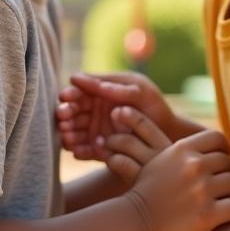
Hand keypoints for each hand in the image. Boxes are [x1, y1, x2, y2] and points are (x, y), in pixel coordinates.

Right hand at [56, 71, 178, 161]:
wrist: (166, 133)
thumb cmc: (153, 105)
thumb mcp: (140, 91)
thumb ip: (116, 88)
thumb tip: (86, 80)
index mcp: (100, 92)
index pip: (79, 91)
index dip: (70, 93)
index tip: (66, 97)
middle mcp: (93, 111)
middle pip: (71, 111)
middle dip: (64, 113)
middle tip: (63, 116)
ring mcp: (94, 130)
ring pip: (73, 131)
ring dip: (67, 133)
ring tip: (67, 135)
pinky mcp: (98, 148)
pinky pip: (84, 150)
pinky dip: (78, 150)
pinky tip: (76, 150)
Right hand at [121, 121, 229, 230]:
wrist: (134, 223)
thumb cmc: (145, 193)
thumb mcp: (159, 161)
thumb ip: (182, 152)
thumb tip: (202, 147)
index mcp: (183, 149)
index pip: (217, 138)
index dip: (223, 149)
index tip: (223, 160)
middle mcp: (194, 165)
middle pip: (227, 162)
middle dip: (226, 173)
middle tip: (226, 185)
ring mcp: (202, 190)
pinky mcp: (208, 215)